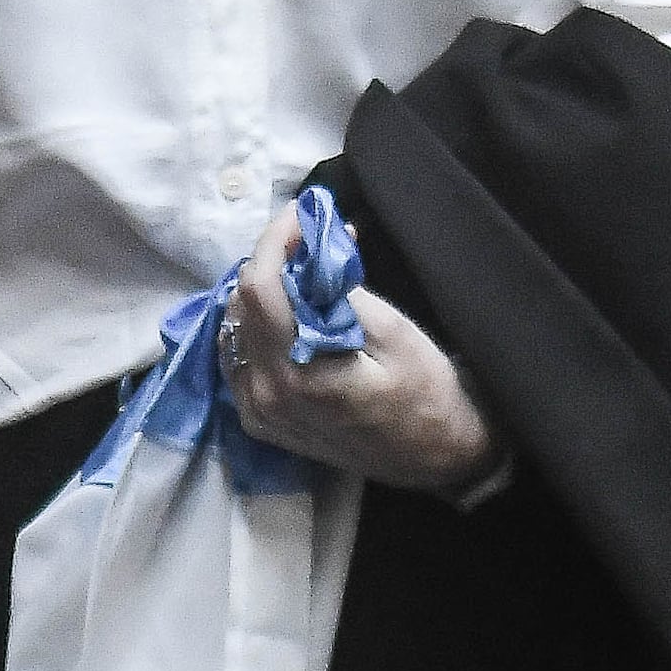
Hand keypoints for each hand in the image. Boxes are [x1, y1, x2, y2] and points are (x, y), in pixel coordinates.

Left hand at [225, 199, 504, 495]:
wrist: (438, 458)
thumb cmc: (427, 392)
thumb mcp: (395, 333)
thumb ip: (342, 292)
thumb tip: (316, 246)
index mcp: (298, 374)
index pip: (258, 289)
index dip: (275, 240)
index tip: (301, 213)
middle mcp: (266, 395)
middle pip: (239, 305)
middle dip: (269, 262)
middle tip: (307, 240)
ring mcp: (258, 413)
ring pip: (232, 331)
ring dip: (259, 293)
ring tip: (298, 273)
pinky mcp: (261, 422)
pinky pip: (237, 360)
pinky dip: (255, 327)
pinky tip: (285, 314)